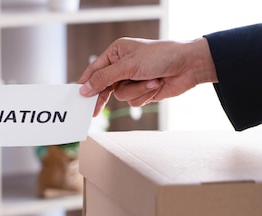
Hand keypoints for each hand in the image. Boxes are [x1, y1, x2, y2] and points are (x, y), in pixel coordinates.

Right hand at [77, 37, 217, 115]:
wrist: (189, 65)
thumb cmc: (160, 57)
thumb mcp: (127, 66)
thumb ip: (103, 78)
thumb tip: (84, 89)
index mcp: (116, 53)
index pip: (94, 70)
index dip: (86, 84)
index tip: (78, 97)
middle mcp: (122, 66)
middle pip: (104, 87)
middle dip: (104, 96)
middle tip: (93, 111)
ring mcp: (132, 80)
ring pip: (120, 96)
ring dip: (136, 91)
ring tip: (151, 81)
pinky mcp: (142, 91)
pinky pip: (133, 101)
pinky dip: (144, 95)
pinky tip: (156, 85)